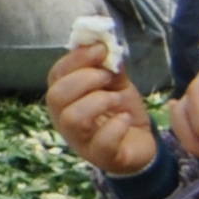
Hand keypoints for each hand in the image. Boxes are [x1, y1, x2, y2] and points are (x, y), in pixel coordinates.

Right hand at [46, 36, 162, 177]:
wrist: (142, 146)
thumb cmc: (122, 112)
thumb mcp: (116, 85)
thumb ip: (108, 66)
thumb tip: (103, 42)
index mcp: (65, 98)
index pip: (56, 75)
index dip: (75, 59)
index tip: (100, 48)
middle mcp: (64, 119)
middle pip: (56, 96)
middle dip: (83, 80)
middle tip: (106, 76)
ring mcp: (80, 140)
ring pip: (72, 118)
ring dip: (97, 101)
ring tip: (116, 98)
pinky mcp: (101, 156)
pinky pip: (101, 142)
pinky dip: (116, 126)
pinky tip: (126, 119)